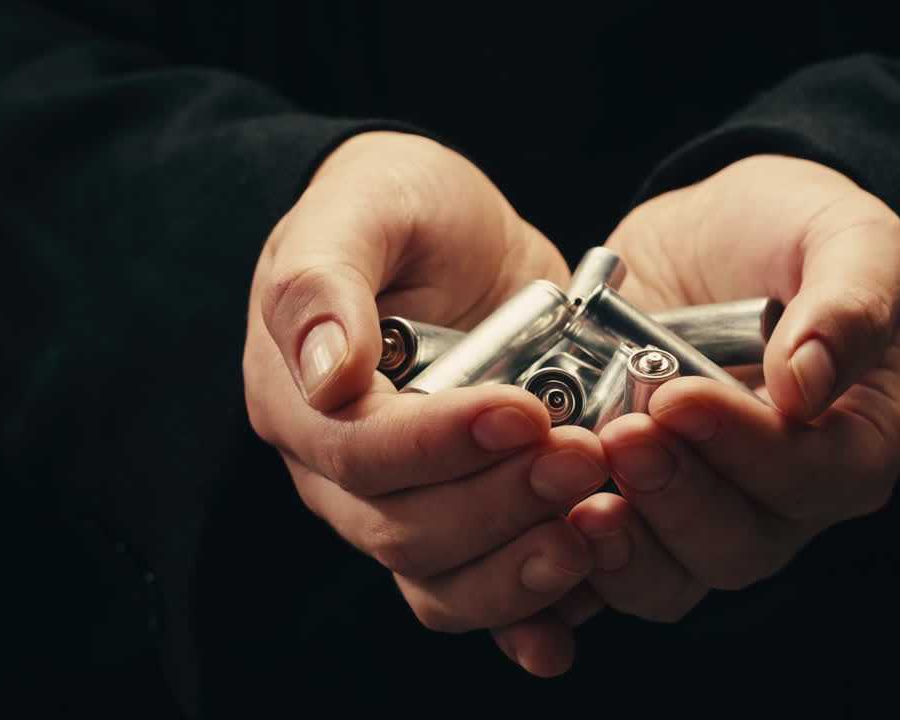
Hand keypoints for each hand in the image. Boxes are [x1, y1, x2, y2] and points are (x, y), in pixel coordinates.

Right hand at [242, 132, 608, 674]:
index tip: (522, 412)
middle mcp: (347, 470)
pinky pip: (484, 593)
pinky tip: (569, 624)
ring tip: (596, 524)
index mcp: (303, 399)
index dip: (440, 445)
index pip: (359, 453)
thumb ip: (325, 279)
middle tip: (583, 456)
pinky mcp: (472, 514)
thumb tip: (325, 374)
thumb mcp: (366, 203)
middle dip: (500, 502)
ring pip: (444, 578)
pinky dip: (527, 619)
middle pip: (408, 529)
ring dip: (522, 568)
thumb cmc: (402, 206)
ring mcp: (408, 502)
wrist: (459, 233)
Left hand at [492, 154, 899, 660]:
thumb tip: (808, 385)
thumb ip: (849, 301)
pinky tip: (534, 527)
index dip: (744, 449)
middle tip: (621, 434)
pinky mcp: (635, 511)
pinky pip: (604, 570)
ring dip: (622, 546)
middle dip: (674, 496)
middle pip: (737, 543)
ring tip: (576, 499)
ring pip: (671, 575)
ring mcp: (705, 516)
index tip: (679, 397)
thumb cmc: (789, 230)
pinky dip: (569, 562)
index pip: (810, 476)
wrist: (703, 238)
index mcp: (855, 443)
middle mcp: (785, 500)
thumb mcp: (844, 234)